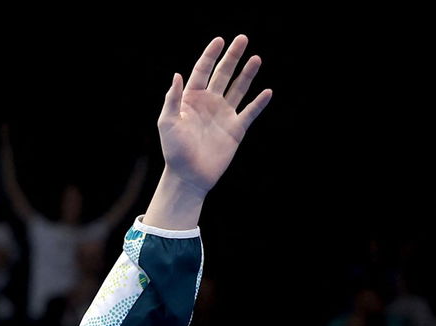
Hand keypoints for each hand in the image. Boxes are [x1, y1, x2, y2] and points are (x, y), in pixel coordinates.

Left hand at [149, 35, 271, 224]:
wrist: (188, 176)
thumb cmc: (174, 151)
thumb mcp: (168, 123)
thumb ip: (172, 99)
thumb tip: (177, 75)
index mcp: (191, 99)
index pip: (202, 71)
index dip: (210, 55)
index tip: (220, 40)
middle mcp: (209, 103)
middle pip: (223, 74)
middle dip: (232, 57)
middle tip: (243, 38)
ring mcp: (223, 115)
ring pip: (239, 89)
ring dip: (247, 74)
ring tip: (256, 58)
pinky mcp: (235, 129)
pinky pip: (250, 112)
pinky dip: (259, 103)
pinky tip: (267, 91)